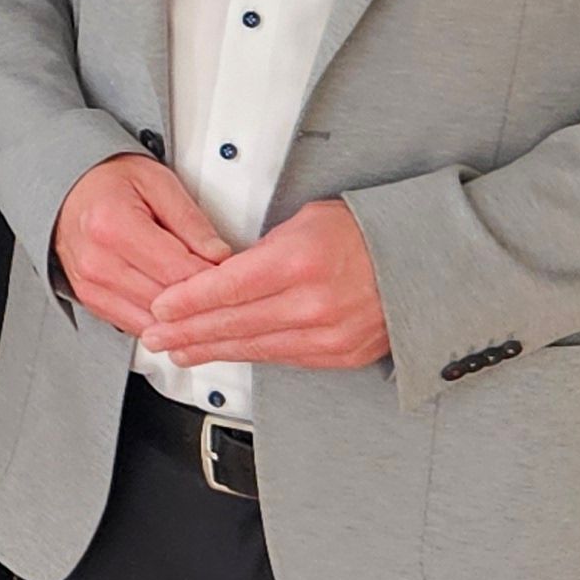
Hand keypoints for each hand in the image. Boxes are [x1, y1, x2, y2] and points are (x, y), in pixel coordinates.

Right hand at [51, 151, 234, 338]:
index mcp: (114, 226)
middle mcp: (98, 261)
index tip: (234, 275)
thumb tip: (220, 257)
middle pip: (167, 302)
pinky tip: (175, 312)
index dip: (215, 278)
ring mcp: (91, 284)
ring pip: (153, 323)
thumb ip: (191, 220)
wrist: (68, 189)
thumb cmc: (109, 181)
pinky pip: (134, 327)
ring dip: (181, 319)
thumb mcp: (157, 182)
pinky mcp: (91, 299)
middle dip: (202, 301)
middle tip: (226, 292)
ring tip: (202, 304)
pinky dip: (160, 323)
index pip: (179, 271)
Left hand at [141, 199, 389, 372]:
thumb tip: (225, 273)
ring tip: (179, 351)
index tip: (160, 307)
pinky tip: (225, 354)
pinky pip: (283, 357)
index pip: (228, 287)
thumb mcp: (305, 222)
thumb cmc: (366, 233)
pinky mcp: (339, 354)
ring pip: (254, 347)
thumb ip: (262, 252)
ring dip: (211, 350)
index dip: (188, 302)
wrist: (424, 263)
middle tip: (155, 336)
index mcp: (300, 261)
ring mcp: (328, 334)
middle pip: (234, 323)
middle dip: (187, 331)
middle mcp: (313, 303)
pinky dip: (249, 356)